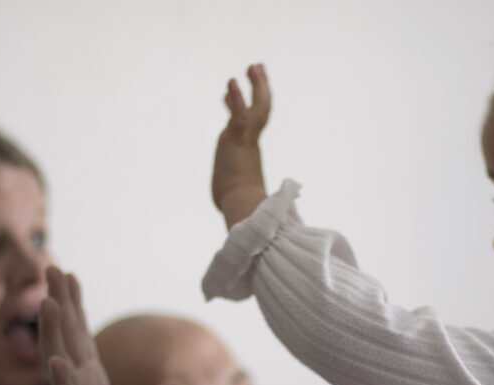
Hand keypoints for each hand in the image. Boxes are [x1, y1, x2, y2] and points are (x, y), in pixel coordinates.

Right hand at [38, 266, 187, 384]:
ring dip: (55, 331)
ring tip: (48, 302)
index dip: (77, 305)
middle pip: (69, 336)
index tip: (70, 275)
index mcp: (92, 381)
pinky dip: (62, 382)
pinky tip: (55, 363)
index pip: (83, 335)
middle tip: (52, 267)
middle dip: (62, 302)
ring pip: (62, 360)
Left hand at [212, 63, 270, 227]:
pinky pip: (238, 115)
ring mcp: (245, 139)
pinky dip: (236, 99)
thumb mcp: (234, 190)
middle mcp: (250, 142)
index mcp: (249, 151)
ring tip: (254, 66)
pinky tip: (232, 83)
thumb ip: (234, 189)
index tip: (238, 88)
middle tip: (258, 68)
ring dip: (257, 86)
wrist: (243, 209)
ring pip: (256, 107)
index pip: (250, 122)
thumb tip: (233, 208)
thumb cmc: (239, 206)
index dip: (246, 103)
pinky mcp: (236, 141)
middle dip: (260, 88)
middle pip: (261, 109)